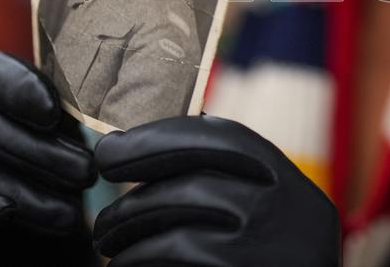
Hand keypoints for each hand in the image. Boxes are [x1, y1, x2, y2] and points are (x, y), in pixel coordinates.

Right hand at [0, 52, 97, 265]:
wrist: (24, 251)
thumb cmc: (48, 186)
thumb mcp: (62, 148)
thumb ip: (63, 123)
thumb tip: (84, 104)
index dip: (17, 87)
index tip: (54, 116)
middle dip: (30, 147)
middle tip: (83, 174)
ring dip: (13, 186)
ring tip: (66, 213)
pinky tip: (5, 213)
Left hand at [92, 115, 339, 265]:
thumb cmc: (270, 262)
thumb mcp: (267, 212)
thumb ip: (226, 179)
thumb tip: (141, 143)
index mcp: (288, 179)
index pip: (224, 136)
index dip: (161, 135)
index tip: (114, 147)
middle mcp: (286, 204)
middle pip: (196, 174)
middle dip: (136, 174)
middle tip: (101, 181)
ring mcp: (269, 243)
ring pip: (181, 217)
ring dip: (130, 225)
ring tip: (107, 240)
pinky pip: (181, 255)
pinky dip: (142, 257)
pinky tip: (125, 265)